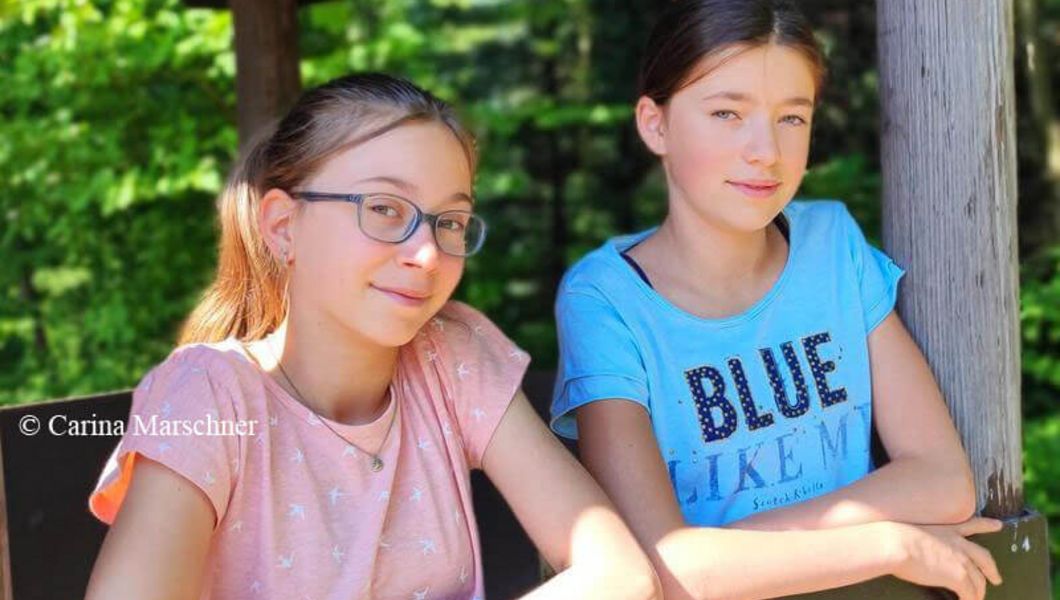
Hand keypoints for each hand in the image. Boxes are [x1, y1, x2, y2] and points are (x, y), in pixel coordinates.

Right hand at [884, 517, 1002, 599]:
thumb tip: (917, 550)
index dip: (987, 525)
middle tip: (997, 579)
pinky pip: (970, 594)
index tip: (998, 525)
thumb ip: (922, 540)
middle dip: (992, 570)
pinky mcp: (959, 577)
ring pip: (978, 580)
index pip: (973, 525)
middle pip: (984, 558)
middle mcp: (959, 544)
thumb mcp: (914, 531)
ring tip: (976, 599)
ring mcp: (961, 561)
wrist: (895, 544)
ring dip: (978, 592)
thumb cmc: (895, 536)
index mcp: (948, 530)